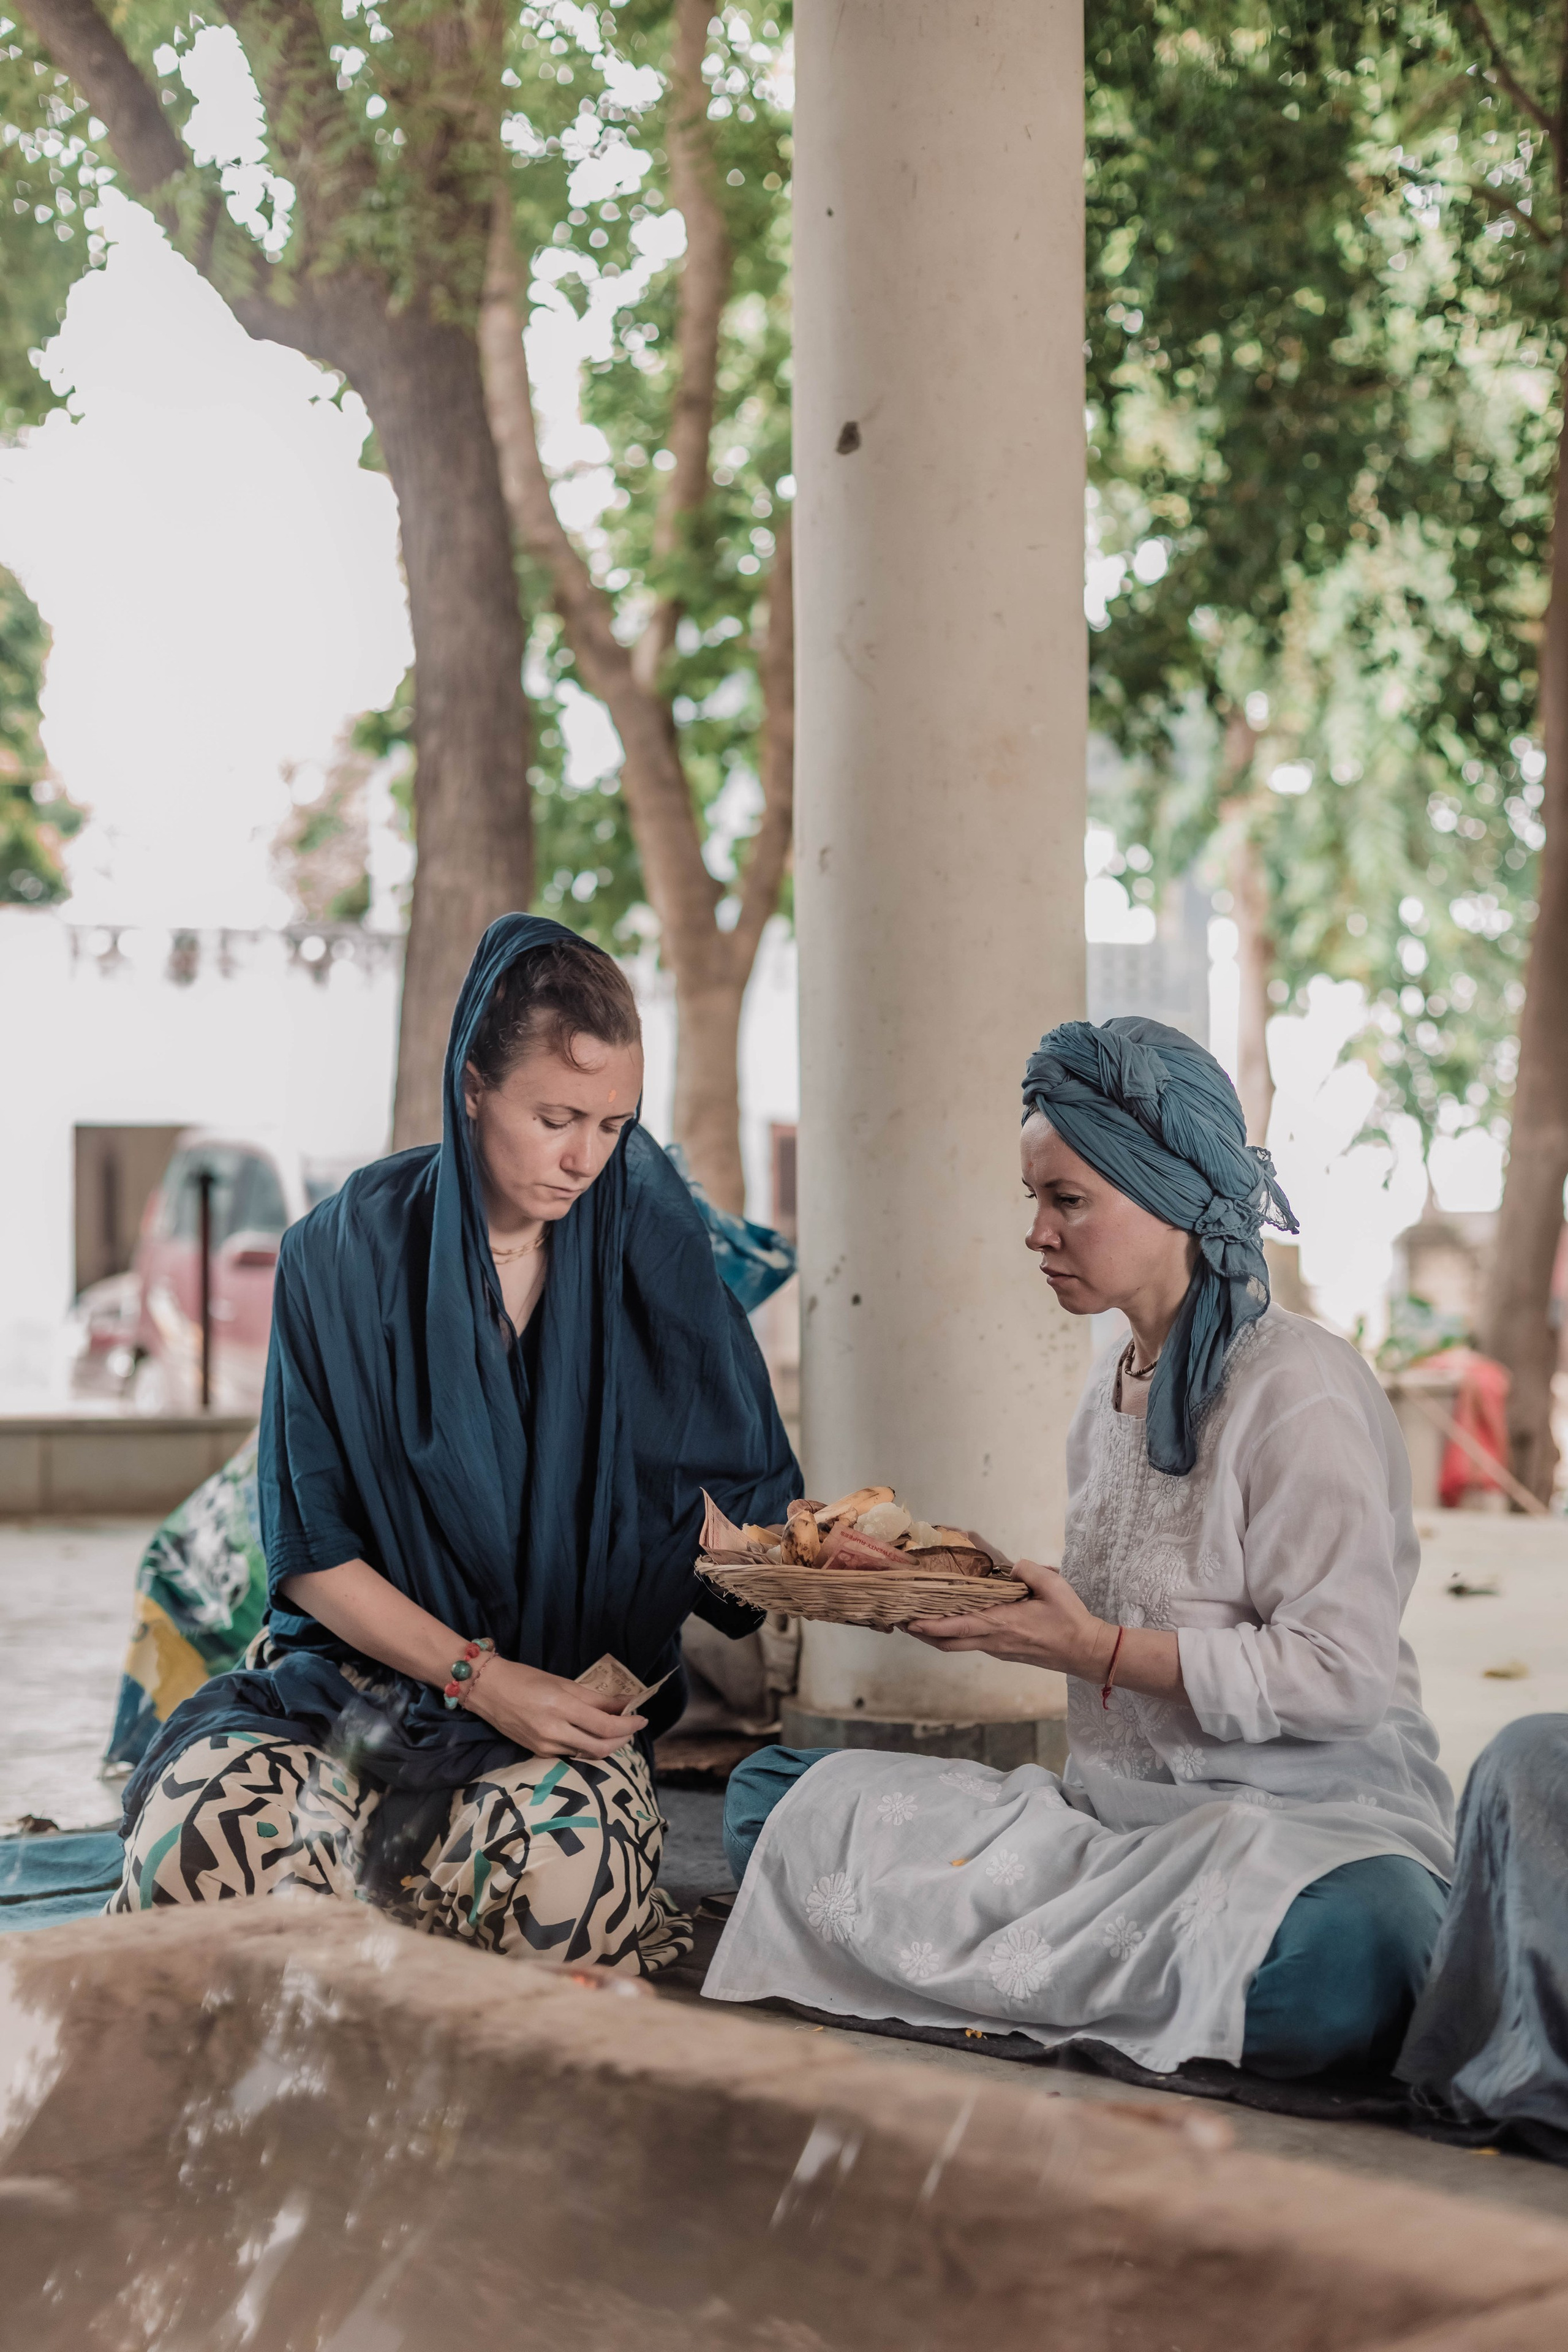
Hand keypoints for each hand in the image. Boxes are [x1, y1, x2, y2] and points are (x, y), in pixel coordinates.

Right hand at [465, 1658, 645, 1759]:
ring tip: (617, 1731)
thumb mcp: (562, 1682)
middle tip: (633, 1726)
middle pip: (602, 1747)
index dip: (629, 1724)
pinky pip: (572, 1754)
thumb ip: (595, 1698)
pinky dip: (589, 1747)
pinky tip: (594, 1736)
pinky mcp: (538, 1753)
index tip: (643, 1717)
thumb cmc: (525, 1678)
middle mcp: (554, 1730)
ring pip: (589, 1754)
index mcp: (561, 1706)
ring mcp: (545, 1746)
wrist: (487, 1690)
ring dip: (609, 1745)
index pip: (605, 1725)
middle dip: (623, 1739)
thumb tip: (625, 1704)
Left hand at [905, 1559, 1114, 1679]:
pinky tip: (950, 1620)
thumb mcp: (1053, 1585)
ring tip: (917, 1619)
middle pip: (948, 1642)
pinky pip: (971, 1643)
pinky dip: (953, 1634)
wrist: (1085, 1651)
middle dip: (922, 1633)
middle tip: (901, 1620)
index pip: (958, 1627)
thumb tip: (1011, 1566)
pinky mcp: (1004, 1650)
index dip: (930, 1625)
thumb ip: (1028, 1570)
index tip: (909, 1621)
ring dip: (935, 1635)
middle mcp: (994, 1640)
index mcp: (1002, 1624)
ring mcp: (998, 1648)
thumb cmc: (1070, 1619)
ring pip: (957, 1645)